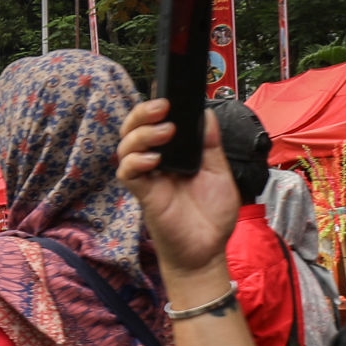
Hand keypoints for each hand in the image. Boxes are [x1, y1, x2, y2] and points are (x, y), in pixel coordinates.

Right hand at [113, 97, 241, 280]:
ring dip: (142, 133)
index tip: (168, 92)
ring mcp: (147, 178)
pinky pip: (128, 172)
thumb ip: (210, 144)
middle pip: (133, 128)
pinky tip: (153, 159)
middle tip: (163, 106)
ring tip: (165, 130)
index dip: (154, 106)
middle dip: (142, 113)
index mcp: (173, 154)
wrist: (207, 252)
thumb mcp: (219, 173)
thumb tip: (205, 113)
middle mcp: (156, 162)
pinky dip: (136, 160)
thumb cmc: (211, 217)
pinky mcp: (143, 195)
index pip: (155, 123)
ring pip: (125, 146)